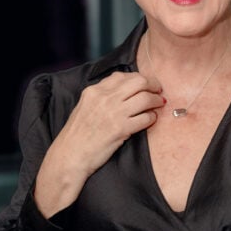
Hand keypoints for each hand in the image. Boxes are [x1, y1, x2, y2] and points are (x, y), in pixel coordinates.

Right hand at [35, 71, 164, 215]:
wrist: (70, 155)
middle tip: (158, 90)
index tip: (146, 84)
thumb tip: (124, 89)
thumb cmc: (77, 134)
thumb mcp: (85, 106)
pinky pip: (145, 118)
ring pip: (145, 98)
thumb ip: (101, 96)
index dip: (138, 78)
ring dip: (156, 100)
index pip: (122, 76)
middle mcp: (105, 98)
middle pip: (138, 81)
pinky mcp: (121, 129)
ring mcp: (114, 113)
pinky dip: (152, 117)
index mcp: (94, 90)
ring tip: (159, 103)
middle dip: (152, 84)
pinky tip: (151, 119)